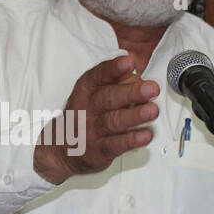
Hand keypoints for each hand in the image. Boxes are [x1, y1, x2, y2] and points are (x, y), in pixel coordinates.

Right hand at [32, 54, 158, 184]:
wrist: (61, 149)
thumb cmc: (84, 115)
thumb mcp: (93, 93)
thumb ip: (115, 81)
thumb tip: (138, 72)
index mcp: (86, 89)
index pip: (99, 75)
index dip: (115, 69)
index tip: (129, 62)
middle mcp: (87, 108)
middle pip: (109, 98)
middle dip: (132, 92)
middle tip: (151, 88)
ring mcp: (92, 130)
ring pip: (113, 121)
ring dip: (135, 116)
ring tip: (152, 111)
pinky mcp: (99, 150)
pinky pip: (116, 144)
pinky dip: (131, 140)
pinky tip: (145, 135)